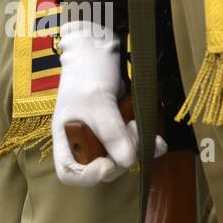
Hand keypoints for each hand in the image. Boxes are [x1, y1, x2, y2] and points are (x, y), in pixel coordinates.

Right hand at [51, 20, 164, 186]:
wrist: (100, 46)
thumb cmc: (87, 70)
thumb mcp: (98, 101)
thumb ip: (110, 132)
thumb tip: (127, 162)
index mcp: (65, 136)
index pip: (69, 172)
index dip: (88, 176)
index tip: (107, 165)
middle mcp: (83, 140)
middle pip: (102, 167)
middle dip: (119, 154)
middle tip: (128, 130)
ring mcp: (103, 135)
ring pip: (122, 158)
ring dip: (136, 146)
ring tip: (137, 124)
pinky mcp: (121, 128)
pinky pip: (136, 146)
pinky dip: (148, 144)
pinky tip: (157, 140)